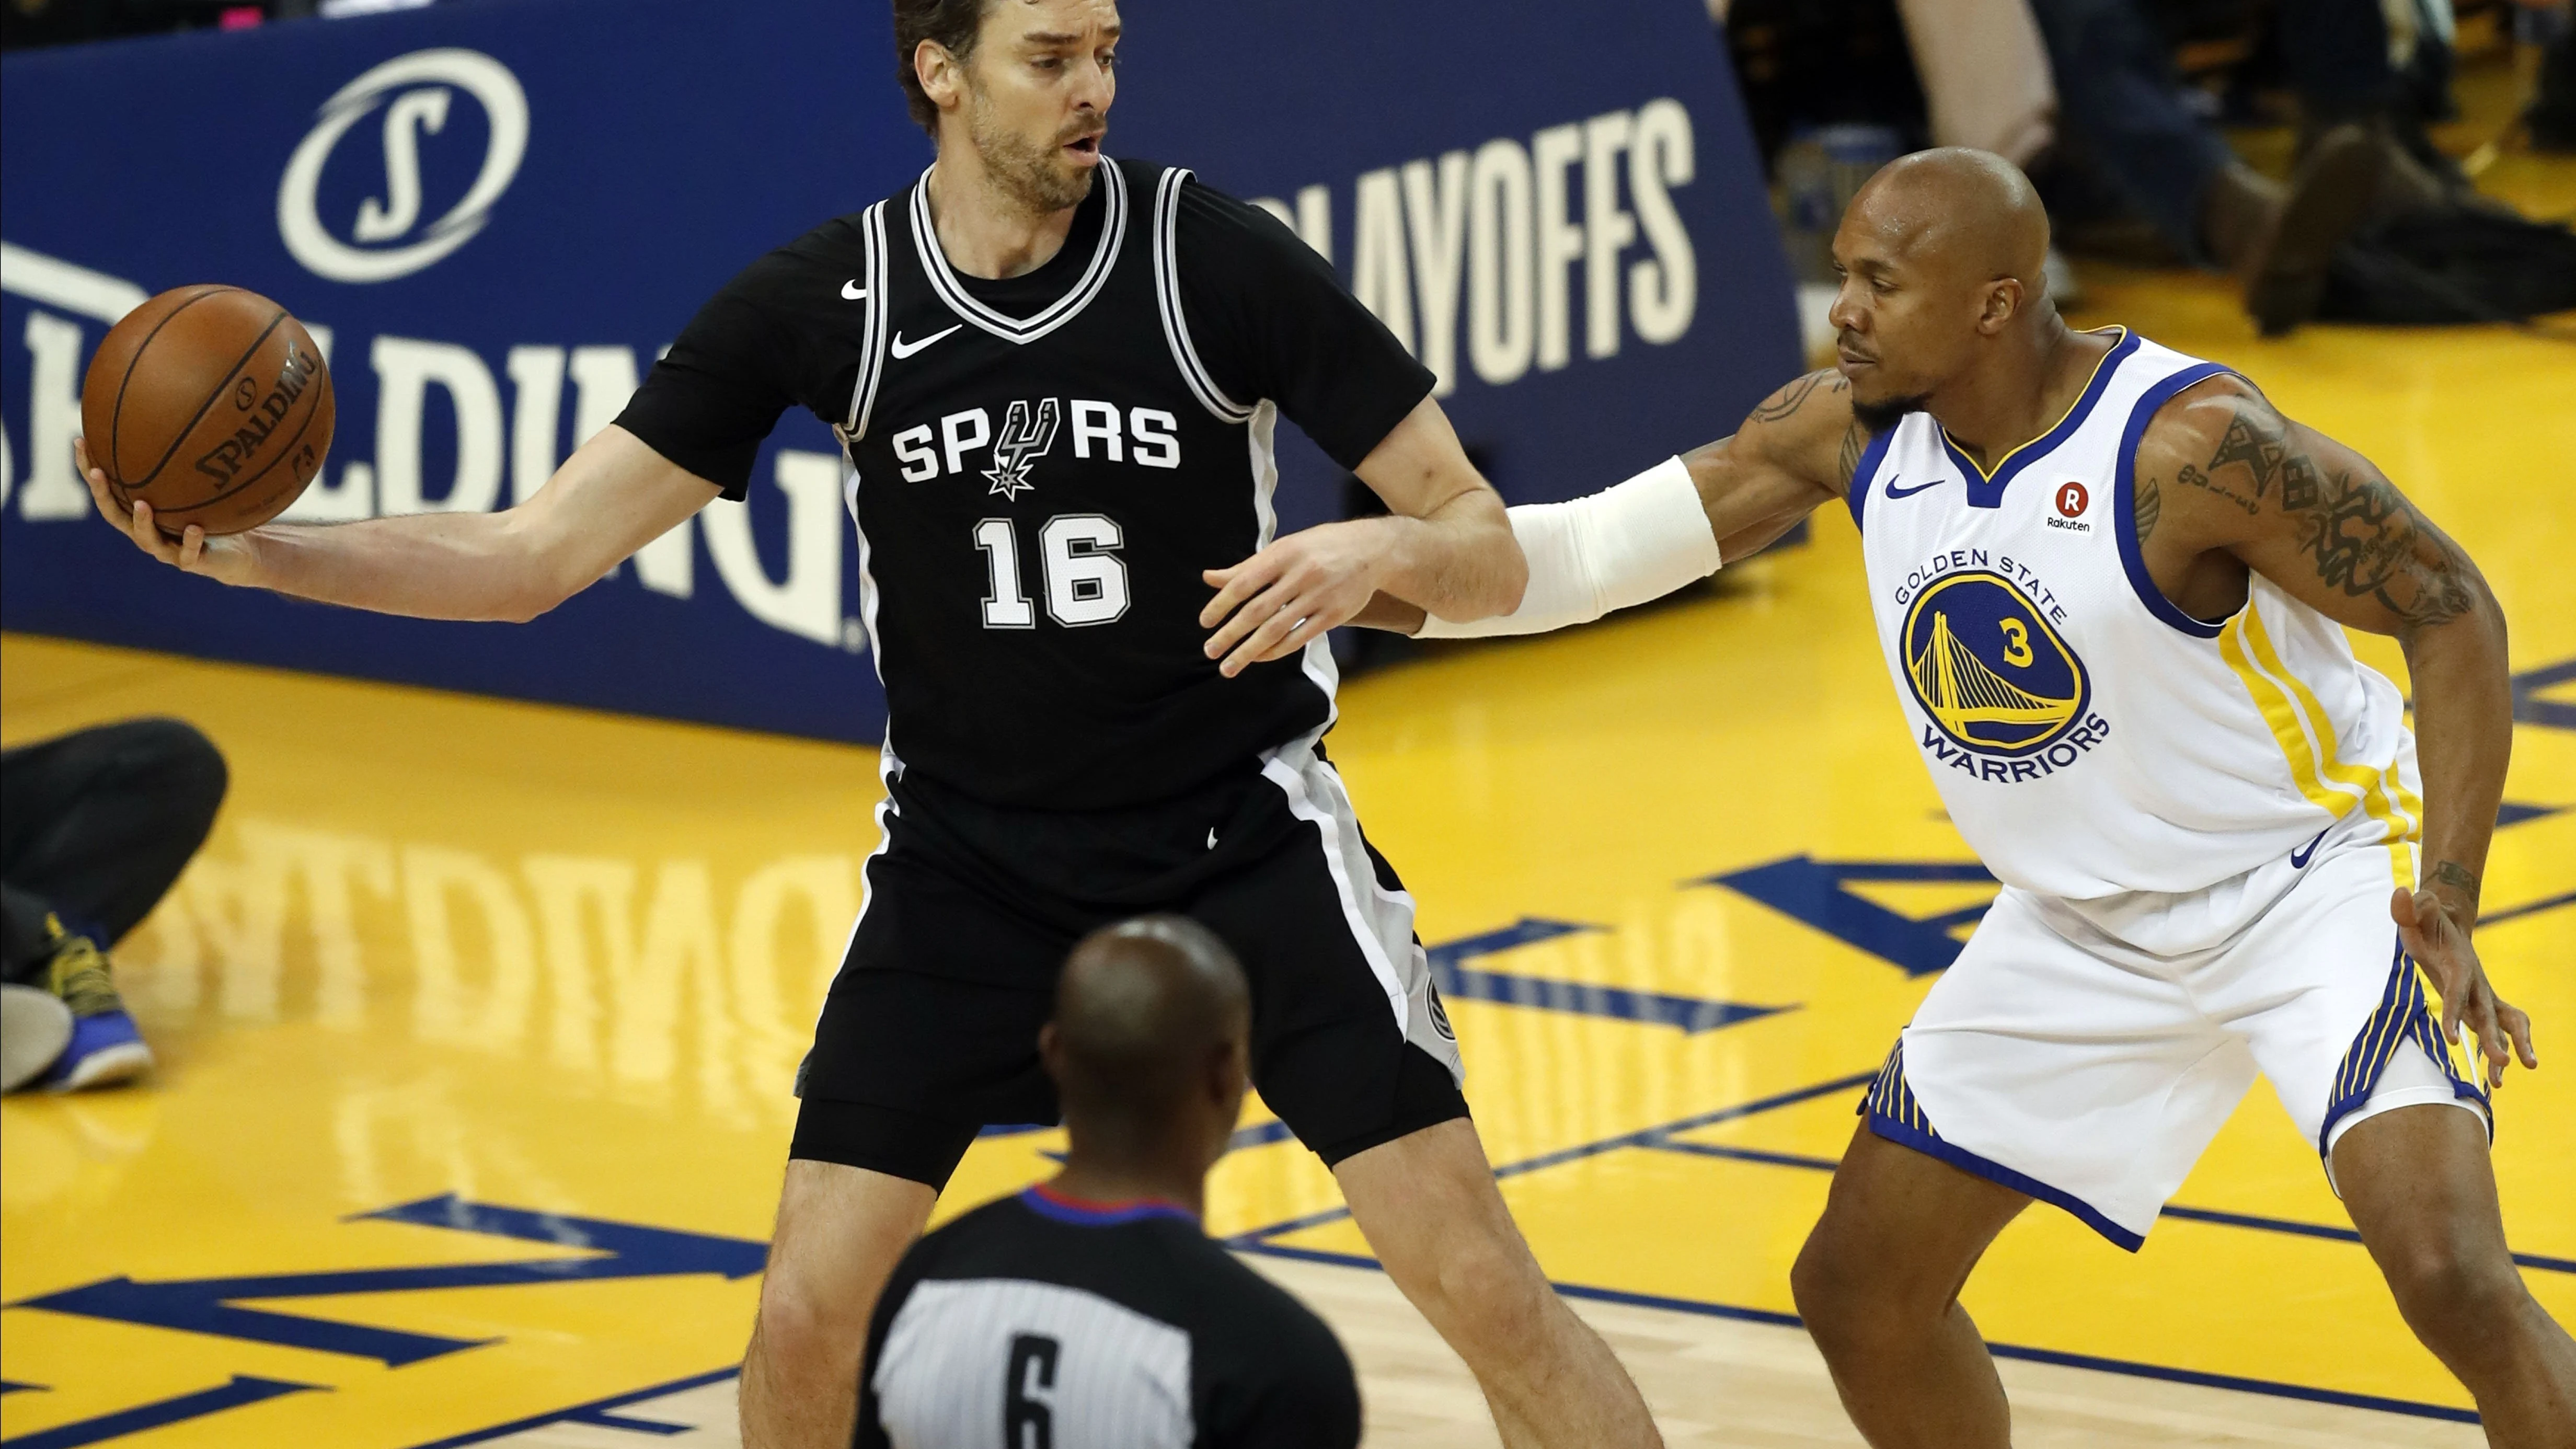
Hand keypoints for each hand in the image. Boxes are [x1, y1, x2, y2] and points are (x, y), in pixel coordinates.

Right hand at [78, 436, 255, 585]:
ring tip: (143, 505)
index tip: (80, 441)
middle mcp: (147, 531)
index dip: (90, 468)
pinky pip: (190, 553)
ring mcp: (168, 549)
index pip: (108, 489)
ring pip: (147, 539)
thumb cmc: (213, 515)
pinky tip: (194, 527)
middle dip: (103, 494)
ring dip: (143, 522)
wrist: (238, 554)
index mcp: (139, 512)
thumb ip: (187, 459)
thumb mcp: (199, 484)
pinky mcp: (193, 562)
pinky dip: (191, 540)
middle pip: (115, 515)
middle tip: (98, 472)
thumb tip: (183, 412)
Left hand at [1199, 519, 1402, 677]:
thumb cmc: (1319, 547)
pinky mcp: (1334, 615)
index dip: (1221, 604)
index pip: (1244, 583)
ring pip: (1276, 630)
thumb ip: (1247, 567)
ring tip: (1229, 666)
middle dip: (1230, 634)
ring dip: (1249, 651)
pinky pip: (1298, 638)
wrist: (1371, 551)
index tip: (1205, 622)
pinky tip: (1258, 658)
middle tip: (1210, 651)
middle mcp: (1300, 575)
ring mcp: (1318, 597)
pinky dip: (1275, 651)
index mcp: (1283, 554)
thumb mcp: (1283, 548)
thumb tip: (1209, 578)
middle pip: (1257, 611)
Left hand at [2392, 885, 2536, 1089]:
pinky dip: (2497, 1052)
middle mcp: (2477, 983)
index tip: (2449, 1039)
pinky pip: (2495, 1030)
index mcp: (2460, 964)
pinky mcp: (2478, 1004)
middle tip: (2507, 1064)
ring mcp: (2481, 995)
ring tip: (2501, 1082)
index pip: (2458, 992)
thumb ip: (2408, 907)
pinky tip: (2495, 1080)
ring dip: (2508, 1050)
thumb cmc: (2424, 921)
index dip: (2454, 1013)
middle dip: (2498, 1039)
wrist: (2445, 922)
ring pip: (2504, 1025)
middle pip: (2492, 1014)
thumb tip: (2400, 893)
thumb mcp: (2414, 912)